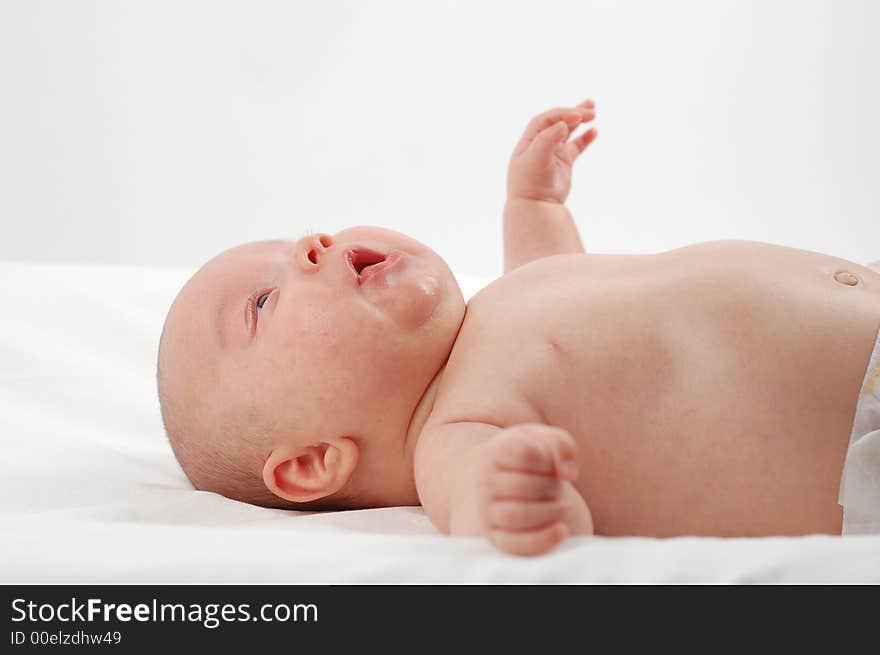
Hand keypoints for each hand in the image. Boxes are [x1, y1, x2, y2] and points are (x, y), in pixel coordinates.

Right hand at [479, 423, 584, 555]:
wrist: (508, 479)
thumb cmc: (532, 457)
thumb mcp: (546, 440)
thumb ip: (561, 445)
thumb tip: (568, 473)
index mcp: (497, 452)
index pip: (526, 454)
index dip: (547, 458)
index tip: (549, 461)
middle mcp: (486, 481)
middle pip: (521, 486)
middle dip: (550, 486)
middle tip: (557, 485)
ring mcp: (489, 511)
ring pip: (515, 516)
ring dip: (549, 512)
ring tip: (564, 507)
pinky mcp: (497, 537)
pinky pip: (514, 545)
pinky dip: (542, 539)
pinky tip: (562, 530)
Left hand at [507, 99, 597, 203]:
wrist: (536, 207)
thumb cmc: (530, 183)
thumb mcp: (535, 157)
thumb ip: (548, 138)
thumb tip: (563, 123)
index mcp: (529, 141)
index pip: (546, 120)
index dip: (562, 114)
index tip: (577, 115)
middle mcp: (540, 144)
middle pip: (558, 121)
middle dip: (574, 113)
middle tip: (591, 108)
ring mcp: (553, 153)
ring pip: (568, 132)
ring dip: (580, 120)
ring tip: (594, 112)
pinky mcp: (564, 163)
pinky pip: (576, 147)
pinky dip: (585, 138)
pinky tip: (595, 131)